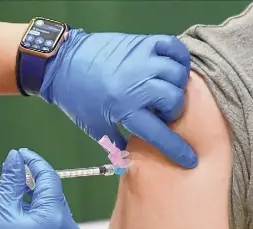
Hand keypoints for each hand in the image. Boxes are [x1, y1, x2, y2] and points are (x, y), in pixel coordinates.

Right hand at [0, 148, 83, 228]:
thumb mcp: (1, 214)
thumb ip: (11, 182)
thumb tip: (15, 158)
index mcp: (54, 216)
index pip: (48, 178)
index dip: (33, 163)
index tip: (21, 156)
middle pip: (53, 197)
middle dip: (35, 191)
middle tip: (14, 191)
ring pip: (58, 216)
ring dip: (41, 212)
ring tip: (19, 221)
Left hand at [41, 29, 197, 168]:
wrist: (63, 64)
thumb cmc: (77, 99)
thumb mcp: (95, 127)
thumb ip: (115, 144)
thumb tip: (130, 160)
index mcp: (125, 110)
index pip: (158, 133)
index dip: (177, 149)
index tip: (189, 159)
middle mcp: (138, 85)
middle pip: (174, 101)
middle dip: (172, 112)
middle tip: (161, 112)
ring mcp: (142, 61)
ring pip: (178, 74)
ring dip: (175, 86)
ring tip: (163, 90)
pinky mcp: (142, 43)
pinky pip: (173, 47)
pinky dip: (178, 57)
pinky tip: (172, 67)